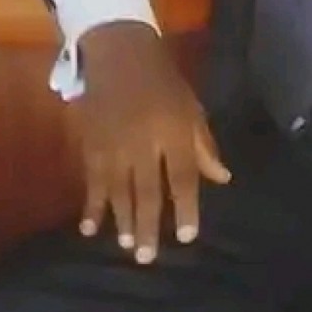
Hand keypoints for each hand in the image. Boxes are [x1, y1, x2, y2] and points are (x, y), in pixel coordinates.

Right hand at [74, 22, 230, 263]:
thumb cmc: (163, 82)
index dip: (186, 208)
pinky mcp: (90, 144)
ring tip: (126, 247)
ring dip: (121, 221)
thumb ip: (203, 146)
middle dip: (148, 227)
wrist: (119, 53)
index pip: (182, 177)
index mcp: (173, 131)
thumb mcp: (191, 108)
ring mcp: (113, 144)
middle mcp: (143, 142)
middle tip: (147, 258)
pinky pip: (90, 181)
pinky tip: (89, 229)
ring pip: (117, 191)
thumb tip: (222, 179)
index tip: (188, 237)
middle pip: (147, 192)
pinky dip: (90, 206)